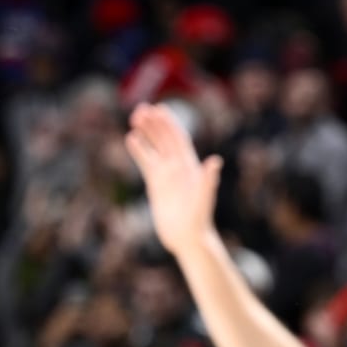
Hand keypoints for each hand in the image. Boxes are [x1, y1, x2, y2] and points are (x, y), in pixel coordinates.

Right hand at [124, 104, 223, 261]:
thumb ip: (208, 181)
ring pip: (156, 147)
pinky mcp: (157, 184)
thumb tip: (215, 161)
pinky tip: (131, 138)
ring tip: (134, 117)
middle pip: (166, 139)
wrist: (187, 238)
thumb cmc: (198, 220)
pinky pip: (146, 162)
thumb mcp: (203, 200)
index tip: (158, 109)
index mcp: (191, 166)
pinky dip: (139, 150)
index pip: (179, 139)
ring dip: (147, 132)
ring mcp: (168, 174)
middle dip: (156, 123)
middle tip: (140, 108)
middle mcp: (180, 166)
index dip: (170, 124)